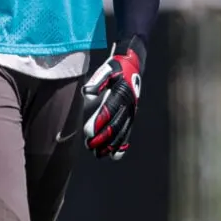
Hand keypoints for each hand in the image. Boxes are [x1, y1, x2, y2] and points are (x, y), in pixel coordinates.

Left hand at [81, 39, 143, 160]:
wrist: (133, 66)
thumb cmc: (116, 68)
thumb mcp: (107, 70)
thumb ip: (97, 82)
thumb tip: (87, 93)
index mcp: (120, 93)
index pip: (109, 110)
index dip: (99, 121)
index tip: (88, 132)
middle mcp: (128, 104)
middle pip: (115, 125)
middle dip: (102, 137)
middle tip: (90, 145)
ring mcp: (131, 112)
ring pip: (121, 132)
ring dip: (110, 144)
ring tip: (98, 153)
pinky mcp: (132, 116)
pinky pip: (128, 132)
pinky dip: (122, 145)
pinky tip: (115, 155)